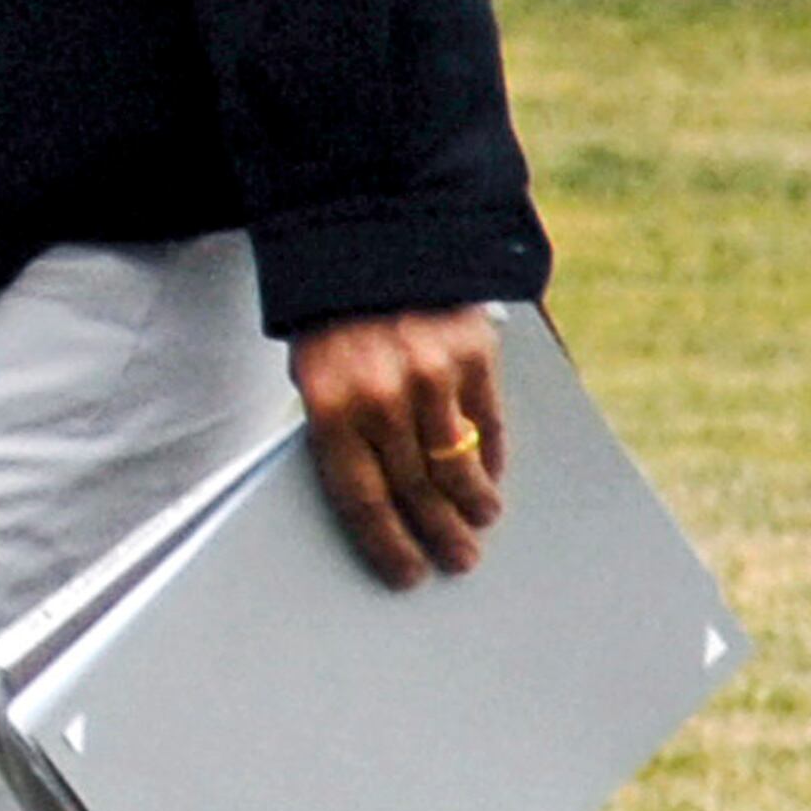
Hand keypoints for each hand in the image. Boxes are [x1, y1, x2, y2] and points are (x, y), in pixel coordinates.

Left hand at [289, 306, 505, 587]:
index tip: (407, 576)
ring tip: (481, 524)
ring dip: (474, 505)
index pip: (362, 500)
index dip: (387, 546)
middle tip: (458, 561)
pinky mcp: (472, 351)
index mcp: (328, 408)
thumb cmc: (332, 322)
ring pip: (460, 466)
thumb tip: (385, 505)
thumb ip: (344, 433)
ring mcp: (431, 375)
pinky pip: (490, 423)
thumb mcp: (316, 376)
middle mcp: (381, 397)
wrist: (366, 233)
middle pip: (416, 492)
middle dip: (439, 535)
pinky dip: (493, 457)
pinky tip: (492, 476)